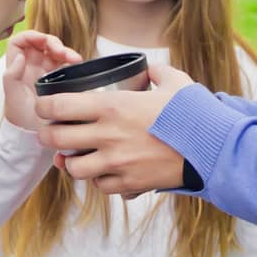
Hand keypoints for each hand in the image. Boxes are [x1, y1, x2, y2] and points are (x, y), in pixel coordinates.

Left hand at [1, 30, 81, 131]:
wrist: (36, 136)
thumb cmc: (20, 119)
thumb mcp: (12, 99)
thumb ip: (11, 77)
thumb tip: (19, 57)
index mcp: (17, 67)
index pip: (20, 42)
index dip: (30, 36)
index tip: (42, 41)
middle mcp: (30, 66)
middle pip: (41, 44)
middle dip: (53, 42)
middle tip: (62, 52)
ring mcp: (45, 71)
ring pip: (55, 52)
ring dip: (65, 50)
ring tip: (75, 58)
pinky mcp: (58, 78)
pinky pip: (65, 63)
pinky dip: (72, 60)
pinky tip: (77, 63)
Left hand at [37, 62, 195, 194]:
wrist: (213, 150)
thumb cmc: (194, 113)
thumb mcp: (174, 81)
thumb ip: (156, 72)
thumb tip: (149, 70)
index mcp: (112, 106)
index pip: (58, 106)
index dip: (44, 105)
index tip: (44, 105)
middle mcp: (107, 136)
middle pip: (55, 139)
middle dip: (47, 134)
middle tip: (50, 131)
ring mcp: (116, 164)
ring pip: (73, 168)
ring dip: (70, 162)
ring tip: (73, 155)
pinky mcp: (128, 184)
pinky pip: (99, 185)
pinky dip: (97, 179)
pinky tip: (103, 170)